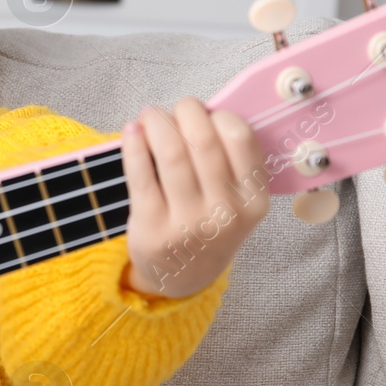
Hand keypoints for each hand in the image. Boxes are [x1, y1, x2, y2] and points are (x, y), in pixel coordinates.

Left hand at [119, 97, 269, 298]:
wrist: (184, 275)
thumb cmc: (210, 223)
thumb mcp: (237, 201)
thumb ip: (231, 160)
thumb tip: (202, 109)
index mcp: (254, 200)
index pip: (241, 137)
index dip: (218, 115)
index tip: (205, 114)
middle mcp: (225, 213)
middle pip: (204, 140)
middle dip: (185, 111)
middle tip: (174, 110)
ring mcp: (188, 223)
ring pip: (172, 153)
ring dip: (157, 122)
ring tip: (150, 116)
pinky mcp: (152, 228)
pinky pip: (141, 175)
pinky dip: (134, 145)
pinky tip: (131, 131)